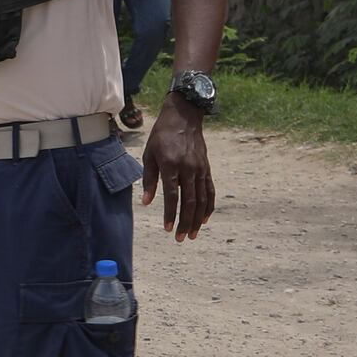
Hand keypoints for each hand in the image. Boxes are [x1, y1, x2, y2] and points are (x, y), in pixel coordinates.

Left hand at [142, 106, 216, 239]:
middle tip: (181, 238)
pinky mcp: (207, 169)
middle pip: (190, 201)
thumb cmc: (161, 137)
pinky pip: (210, 191)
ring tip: (192, 234)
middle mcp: (188, 169)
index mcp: (171, 165)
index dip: (171, 214)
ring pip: (202, 199)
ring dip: (198, 218)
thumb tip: (145, 203)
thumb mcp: (149, 155)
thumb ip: (148, 180)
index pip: (172, 195)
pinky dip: (209, 206)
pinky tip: (204, 218)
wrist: (183, 118)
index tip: (168, 229)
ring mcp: (200, 169)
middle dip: (186, 222)